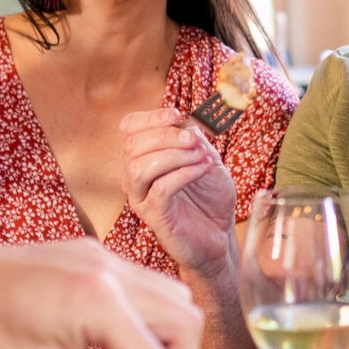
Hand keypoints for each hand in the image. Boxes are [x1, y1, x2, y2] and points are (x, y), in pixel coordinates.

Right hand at [120, 108, 239, 281]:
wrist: (219, 233)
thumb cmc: (210, 196)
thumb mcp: (206, 157)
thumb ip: (193, 138)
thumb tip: (184, 122)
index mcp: (143, 156)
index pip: (129, 128)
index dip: (150, 118)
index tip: (176, 114)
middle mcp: (135, 176)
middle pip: (133, 145)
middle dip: (166, 136)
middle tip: (195, 139)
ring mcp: (141, 197)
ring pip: (140, 167)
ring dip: (173, 155)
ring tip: (201, 155)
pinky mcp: (153, 216)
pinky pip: (160, 188)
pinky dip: (184, 173)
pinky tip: (202, 169)